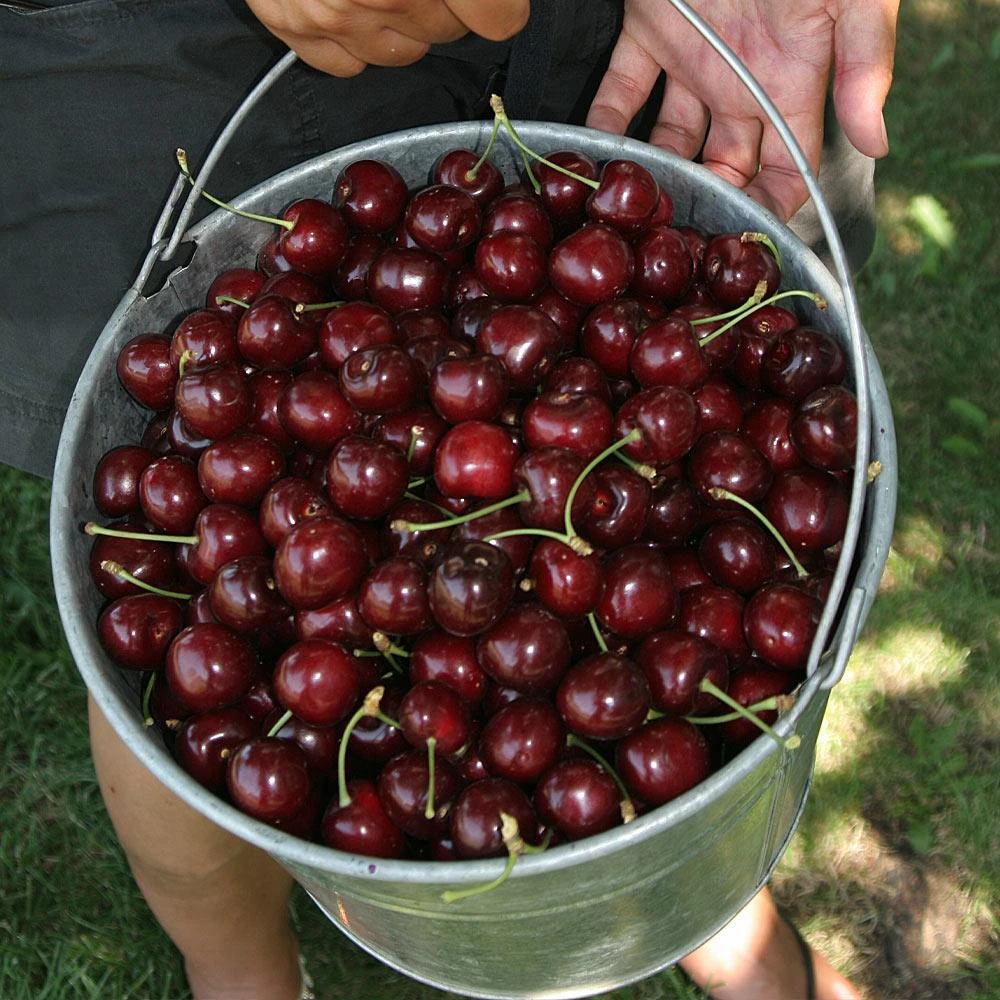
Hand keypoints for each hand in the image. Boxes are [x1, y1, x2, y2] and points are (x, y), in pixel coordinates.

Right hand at [246, 0, 528, 76]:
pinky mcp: (291, 25)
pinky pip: (346, 64)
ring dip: (403, 20)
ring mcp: (331, 14)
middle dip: (446, 1)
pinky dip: (354, 39)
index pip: (499, 17)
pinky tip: (350, 1)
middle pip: (448, 31)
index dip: (499, 1)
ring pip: (402, 53)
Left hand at [586, 0, 898, 220]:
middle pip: (725, 165)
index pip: (788, 168)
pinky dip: (605, 123)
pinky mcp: (649, 30)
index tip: (746, 246)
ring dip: (654, 175)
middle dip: (707, 205)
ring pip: (670, 138)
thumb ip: (864, 65)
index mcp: (794, 80)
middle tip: (679, 246)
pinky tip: (594, 160)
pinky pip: (621, 89)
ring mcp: (694, 58)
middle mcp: (742, 80)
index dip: (772, 208)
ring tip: (633, 216)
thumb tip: (880, 142)